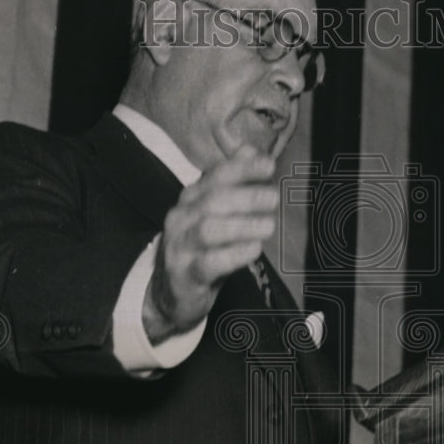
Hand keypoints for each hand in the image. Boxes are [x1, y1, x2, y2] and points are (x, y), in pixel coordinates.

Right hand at [143, 144, 277, 342]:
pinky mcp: (185, 275)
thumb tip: (252, 150)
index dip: (242, 169)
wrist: (169, 293)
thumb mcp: (215, 215)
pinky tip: (254, 250)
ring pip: (208, 230)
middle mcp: (181, 219)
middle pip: (212, 200)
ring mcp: (180, 247)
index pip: (215, 176)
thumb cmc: (200, 249)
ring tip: (268, 225)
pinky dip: (234, 255)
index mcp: (190, 199)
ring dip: (242, 225)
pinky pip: (209, 263)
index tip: (269, 166)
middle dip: (246, 196)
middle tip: (273, 198)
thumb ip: (232, 183)